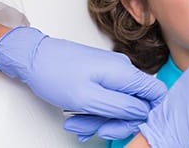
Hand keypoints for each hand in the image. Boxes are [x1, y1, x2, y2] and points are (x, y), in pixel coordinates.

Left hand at [0, 27, 166, 139]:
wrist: (32, 58)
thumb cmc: (55, 73)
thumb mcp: (88, 98)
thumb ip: (120, 107)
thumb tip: (143, 112)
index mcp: (124, 72)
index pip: (156, 93)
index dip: (148, 114)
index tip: (129, 126)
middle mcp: (121, 70)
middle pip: (136, 104)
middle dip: (116, 122)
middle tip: (96, 129)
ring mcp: (110, 73)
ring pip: (118, 105)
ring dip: (100, 120)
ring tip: (77, 124)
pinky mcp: (100, 76)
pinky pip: (105, 99)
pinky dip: (93, 112)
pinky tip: (77, 119)